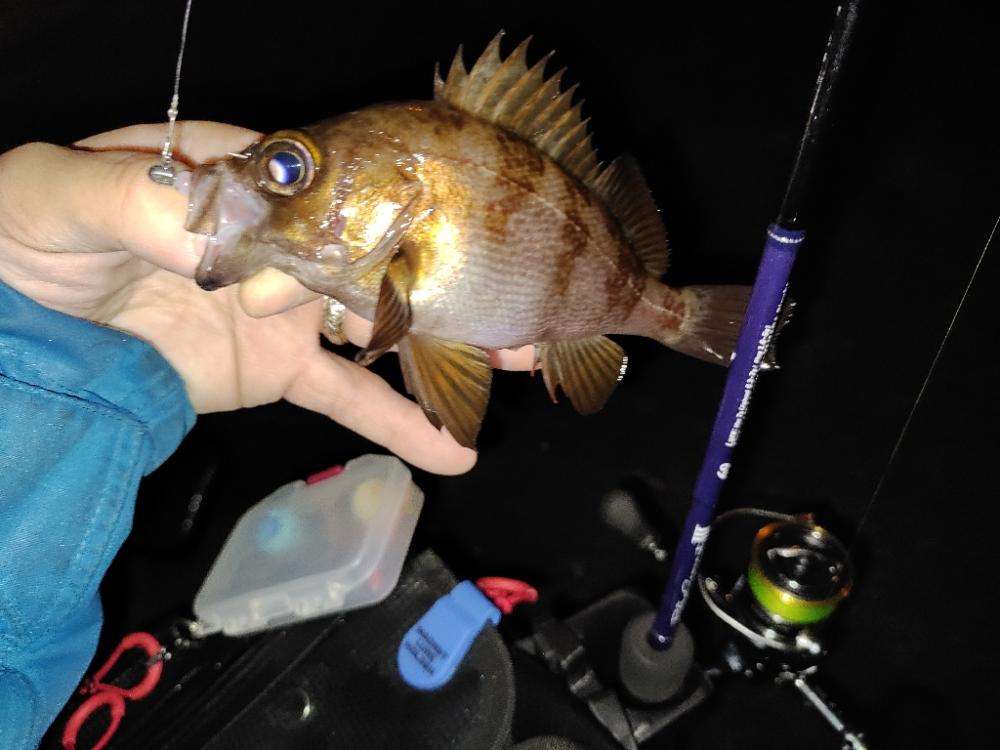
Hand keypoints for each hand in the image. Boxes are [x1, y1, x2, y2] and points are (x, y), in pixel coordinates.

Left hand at [0, 122, 533, 473]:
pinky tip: (457, 449)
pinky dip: (401, 423)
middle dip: (458, 277)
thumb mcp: (61, 199)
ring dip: (456, 343)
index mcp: (248, 180)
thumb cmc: (30, 235)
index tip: (456, 236)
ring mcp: (292, 310)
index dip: (399, 212)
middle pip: (387, 255)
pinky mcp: (284, 370)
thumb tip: (215, 237)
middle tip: (524, 298)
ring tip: (527, 356)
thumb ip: (133, 203)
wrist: (19, 320)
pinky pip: (350, 398)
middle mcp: (287, 241)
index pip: (337, 190)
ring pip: (387, 325)